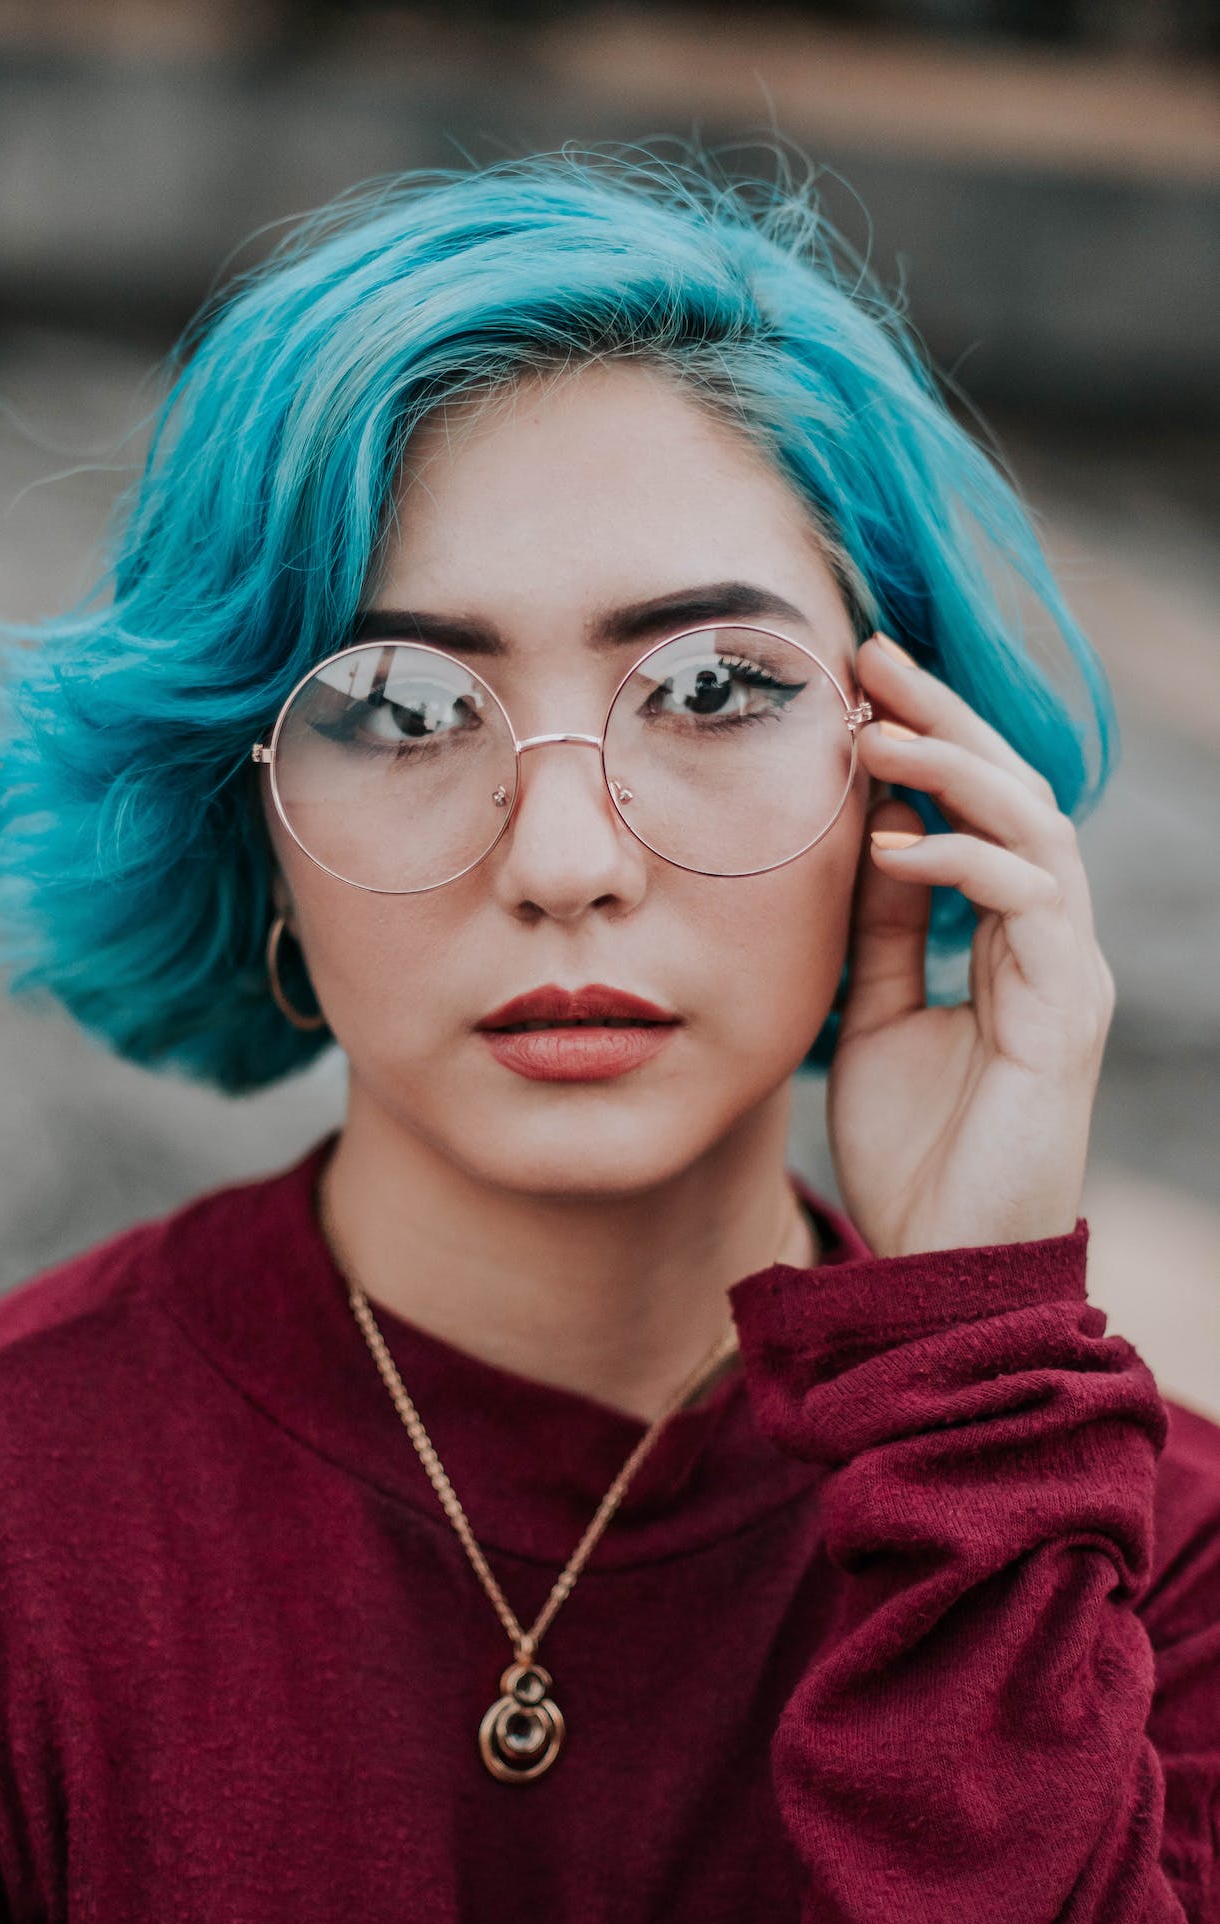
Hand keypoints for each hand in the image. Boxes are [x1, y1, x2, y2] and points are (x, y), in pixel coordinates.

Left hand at [826, 631, 1114, 1257]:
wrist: (944, 1266)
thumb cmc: (914, 1150)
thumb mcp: (875, 1016)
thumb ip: (881, 931)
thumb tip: (863, 838)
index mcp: (1010, 941)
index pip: (981, 810)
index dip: (929, 739)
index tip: (858, 681)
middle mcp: (1050, 945)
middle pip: (1018, 794)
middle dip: (948, 719)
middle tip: (876, 657)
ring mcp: (1065, 976)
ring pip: (1036, 832)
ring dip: (955, 773)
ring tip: (877, 736)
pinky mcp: (1063, 1016)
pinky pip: (1031, 906)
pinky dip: (964, 863)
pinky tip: (896, 844)